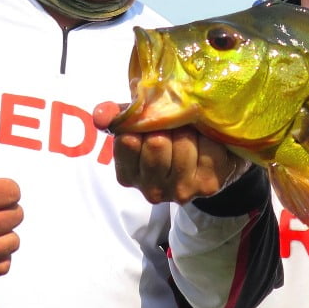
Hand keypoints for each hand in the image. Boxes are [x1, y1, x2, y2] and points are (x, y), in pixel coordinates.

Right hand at [93, 102, 246, 203]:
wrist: (208, 158)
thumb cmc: (168, 138)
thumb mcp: (140, 126)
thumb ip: (119, 117)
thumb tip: (100, 116)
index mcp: (127, 175)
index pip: (128, 140)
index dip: (143, 123)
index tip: (153, 121)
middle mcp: (151, 190)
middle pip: (157, 142)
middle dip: (168, 126)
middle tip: (175, 125)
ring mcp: (180, 191)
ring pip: (183, 144)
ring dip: (189, 131)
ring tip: (190, 133)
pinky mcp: (208, 186)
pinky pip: (208, 148)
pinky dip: (208, 138)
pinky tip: (205, 143)